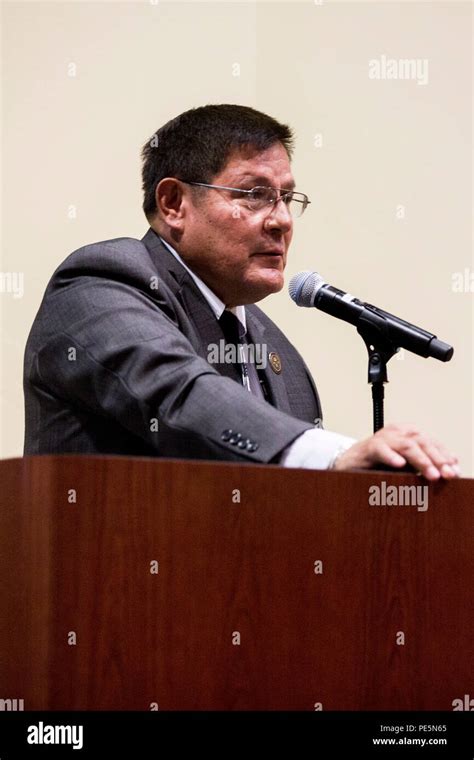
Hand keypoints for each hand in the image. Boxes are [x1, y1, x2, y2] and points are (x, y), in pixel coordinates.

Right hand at [333, 424, 459, 480]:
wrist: (350, 463)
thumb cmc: (380, 464)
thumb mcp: (406, 465)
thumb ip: (425, 464)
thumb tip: (451, 469)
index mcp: (408, 433)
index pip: (431, 442)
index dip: (445, 456)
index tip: (454, 472)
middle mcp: (397, 432)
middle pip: (422, 442)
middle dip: (437, 459)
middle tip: (447, 474)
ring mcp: (383, 438)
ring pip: (406, 445)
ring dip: (421, 460)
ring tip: (431, 474)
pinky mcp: (369, 447)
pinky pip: (381, 450)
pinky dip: (391, 457)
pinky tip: (400, 465)